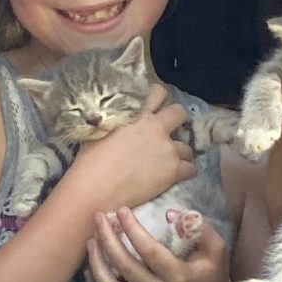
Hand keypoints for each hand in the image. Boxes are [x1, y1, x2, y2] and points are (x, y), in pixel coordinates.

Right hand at [64, 86, 196, 213]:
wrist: (96, 187)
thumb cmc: (91, 160)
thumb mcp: (102, 130)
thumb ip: (119, 122)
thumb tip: (119, 122)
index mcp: (138, 114)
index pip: (158, 93)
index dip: (160, 99)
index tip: (157, 108)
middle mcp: (157, 128)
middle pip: (179, 113)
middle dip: (177, 120)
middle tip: (168, 132)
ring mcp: (168, 150)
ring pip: (187, 147)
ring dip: (180, 152)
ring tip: (170, 160)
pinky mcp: (173, 171)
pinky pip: (190, 169)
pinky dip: (184, 172)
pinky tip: (174, 176)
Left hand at [86, 207, 231, 281]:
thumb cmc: (212, 275)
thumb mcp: (216, 248)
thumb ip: (197, 227)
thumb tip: (168, 214)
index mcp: (178, 277)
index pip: (148, 250)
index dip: (132, 228)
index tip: (121, 210)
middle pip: (124, 266)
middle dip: (107, 239)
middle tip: (99, 218)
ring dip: (96, 264)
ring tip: (90, 241)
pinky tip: (90, 269)